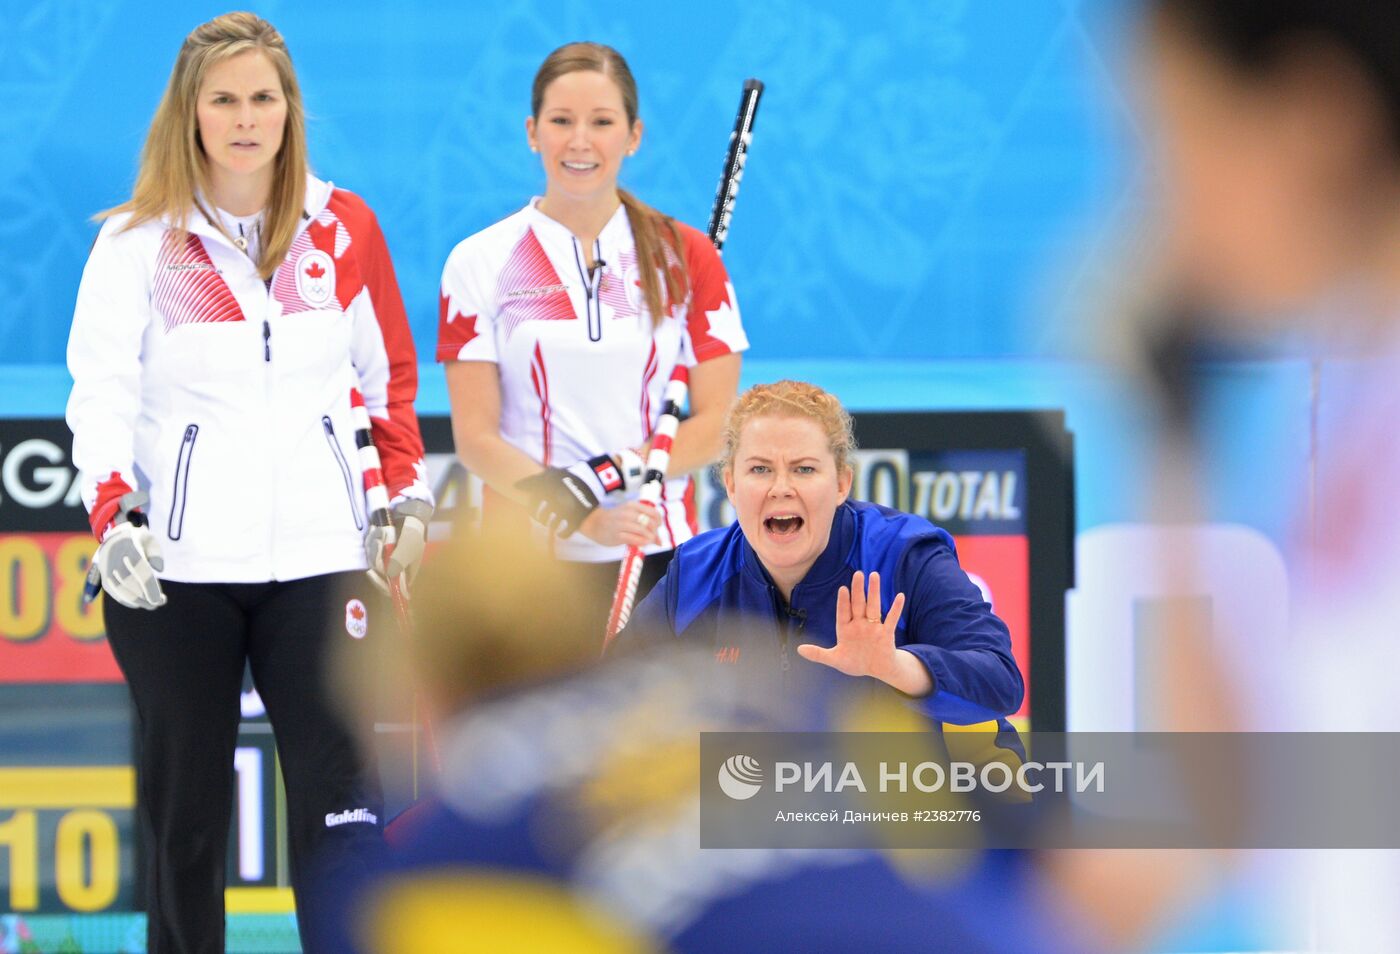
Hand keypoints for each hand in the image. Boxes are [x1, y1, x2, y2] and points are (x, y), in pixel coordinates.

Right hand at [95, 519, 165, 610]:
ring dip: (138, 601)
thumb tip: (158, 570)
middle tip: (160, 602)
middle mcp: (116, 559)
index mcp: (130, 548)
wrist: (114, 538)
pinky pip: (115, 593)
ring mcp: (108, 570)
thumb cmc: (139, 541)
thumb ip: (157, 555)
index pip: (140, 571)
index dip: (149, 588)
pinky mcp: (105, 578)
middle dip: (146, 597)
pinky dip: (127, 601)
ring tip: (151, 604)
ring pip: (121, 591)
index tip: (159, 600)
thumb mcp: (151, 541)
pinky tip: (138, 603)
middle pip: (131, 584)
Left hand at [366, 499, 432, 595]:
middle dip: (376, 555)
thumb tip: (388, 575)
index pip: (390, 589)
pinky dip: (371, 539)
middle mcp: (394, 570)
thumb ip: (398, 563)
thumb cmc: (413, 535)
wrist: (411, 516)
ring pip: (371, 559)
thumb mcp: (407, 549)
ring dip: (374, 543)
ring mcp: (386, 560)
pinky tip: (375, 529)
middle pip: (377, 572)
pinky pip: (369, 549)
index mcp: (405, 576)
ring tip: (380, 530)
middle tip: (379, 541)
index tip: (370, 572)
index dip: (379, 584)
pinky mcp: (379, 551)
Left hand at [514, 465, 600, 537]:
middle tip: (543, 518)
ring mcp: (567, 511)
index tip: (534, 511)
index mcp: (550, 491)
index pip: (532, 505)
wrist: (591, 481)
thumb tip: (514, 486)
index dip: (531, 510)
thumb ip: (532, 481)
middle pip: (542, 517)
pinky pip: (564, 533)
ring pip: (552, 525)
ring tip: (553, 524)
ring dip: (551, 526)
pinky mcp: (577, 520)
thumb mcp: (550, 475)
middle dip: (541, 519)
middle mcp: (557, 501)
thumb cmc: (567, 479)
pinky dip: (561, 534)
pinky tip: (560, 532)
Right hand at [577, 501, 662, 547]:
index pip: (653, 512)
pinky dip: (642, 543)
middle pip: (650, 522)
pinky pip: (635, 540)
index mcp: (632, 506)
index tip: (658, 527)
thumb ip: (645, 526)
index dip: (659, 521)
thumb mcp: (629, 516)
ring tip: (647, 541)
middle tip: (652, 536)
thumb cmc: (615, 521)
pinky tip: (641, 544)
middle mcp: (628, 513)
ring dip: (649, 538)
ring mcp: (622, 524)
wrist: (595, 524)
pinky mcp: (618, 536)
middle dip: (655, 531)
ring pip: (643, 531)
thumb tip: (660, 542)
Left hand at [797, 571, 930, 694]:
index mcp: (846, 629)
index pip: (844, 612)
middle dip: (858, 590)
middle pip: (858, 604)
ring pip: (874, 607)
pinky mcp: (886, 633)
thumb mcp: (835, 660)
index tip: (843, 588)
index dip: (843, 602)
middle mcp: (859, 625)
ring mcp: (873, 628)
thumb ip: (818, 654)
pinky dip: (896, 609)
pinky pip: (891, 619)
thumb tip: (799, 650)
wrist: (876, 670)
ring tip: (874, 575)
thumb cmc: (855, 662)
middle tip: (858, 573)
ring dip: (874, 592)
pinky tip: (900, 596)